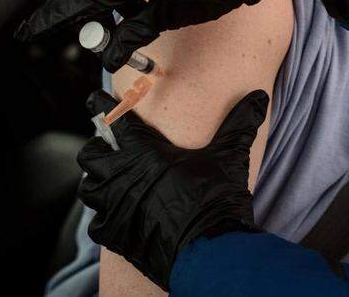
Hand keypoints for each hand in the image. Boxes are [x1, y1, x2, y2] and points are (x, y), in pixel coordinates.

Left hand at [77, 89, 268, 289]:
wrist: (208, 249)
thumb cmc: (214, 199)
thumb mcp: (229, 155)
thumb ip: (240, 123)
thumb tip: (258, 98)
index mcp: (145, 152)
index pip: (116, 121)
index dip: (103, 106)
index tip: (96, 99)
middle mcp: (123, 177)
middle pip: (91, 155)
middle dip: (97, 148)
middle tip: (107, 147)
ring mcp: (115, 207)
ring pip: (89, 188)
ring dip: (98, 181)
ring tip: (109, 180)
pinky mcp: (115, 234)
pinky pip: (97, 223)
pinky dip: (104, 218)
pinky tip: (117, 215)